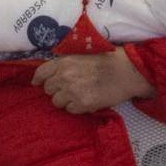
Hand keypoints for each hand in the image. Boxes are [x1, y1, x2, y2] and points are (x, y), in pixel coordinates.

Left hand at [34, 49, 153, 115]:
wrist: (127, 71)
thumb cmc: (107, 60)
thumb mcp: (82, 55)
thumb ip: (66, 63)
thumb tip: (52, 74)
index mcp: (64, 62)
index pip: (41, 73)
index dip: (39, 80)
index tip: (39, 84)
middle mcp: (64, 76)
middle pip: (48, 90)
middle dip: (56, 90)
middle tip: (69, 88)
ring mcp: (72, 91)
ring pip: (57, 102)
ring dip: (66, 100)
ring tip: (80, 94)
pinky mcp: (82, 104)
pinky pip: (70, 110)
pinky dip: (77, 107)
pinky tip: (87, 100)